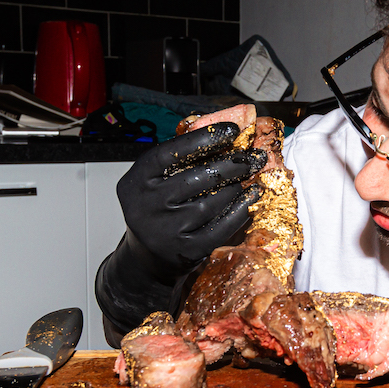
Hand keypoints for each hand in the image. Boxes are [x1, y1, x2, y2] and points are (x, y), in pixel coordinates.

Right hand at [117, 122, 265, 270]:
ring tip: (248, 177)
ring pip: (212, 202)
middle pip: (197, 178)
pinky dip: (239, 210)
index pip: (171, 153)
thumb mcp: (155, 179)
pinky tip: (250, 198)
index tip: (230, 131)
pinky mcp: (184, 251)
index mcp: (137, 180)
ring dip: (236, 188)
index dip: (203, 139)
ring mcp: (165, 231)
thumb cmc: (157, 208)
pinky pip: (220, 227)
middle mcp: (147, 205)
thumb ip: (179, 158)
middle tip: (251, 157)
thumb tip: (220, 132)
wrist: (147, 256)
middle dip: (231, 165)